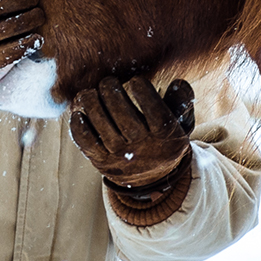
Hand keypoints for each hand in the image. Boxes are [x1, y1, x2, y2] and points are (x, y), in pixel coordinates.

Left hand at [69, 77, 194, 188]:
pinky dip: (79, 127)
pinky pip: (86, 142)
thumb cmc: (164, 139)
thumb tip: (178, 83)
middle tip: (108, 82)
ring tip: (90, 93)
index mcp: (165, 136)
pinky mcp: (101, 161)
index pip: (155, 111)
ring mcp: (120, 156)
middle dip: (112, 93)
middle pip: (124, 116)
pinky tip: (79, 113)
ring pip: (102, 127)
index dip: (143, 91)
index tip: (136, 81)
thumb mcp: (181, 123)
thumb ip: (181, 101)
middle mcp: (142, 148)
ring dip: (92, 105)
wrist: (152, 179)